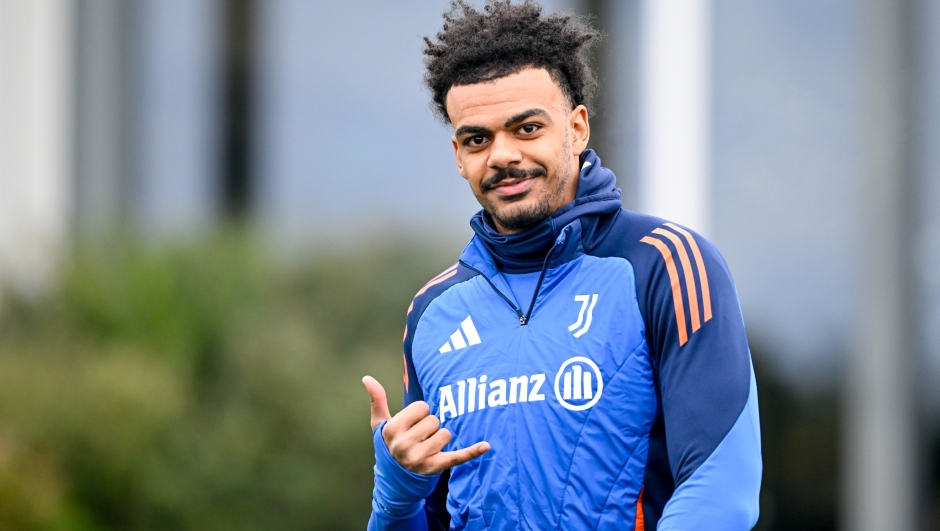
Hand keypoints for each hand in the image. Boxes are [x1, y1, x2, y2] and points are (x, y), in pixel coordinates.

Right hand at [362, 375, 489, 474]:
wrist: (394, 480)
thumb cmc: (389, 445)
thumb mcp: (380, 424)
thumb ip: (377, 400)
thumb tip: (367, 378)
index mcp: (392, 430)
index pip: (422, 407)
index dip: (420, 413)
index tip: (412, 424)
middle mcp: (404, 445)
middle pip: (434, 420)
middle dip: (430, 426)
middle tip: (420, 437)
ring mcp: (420, 458)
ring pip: (446, 434)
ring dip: (441, 438)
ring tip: (428, 446)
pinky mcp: (435, 468)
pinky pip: (457, 457)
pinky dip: (472, 451)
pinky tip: (486, 446)